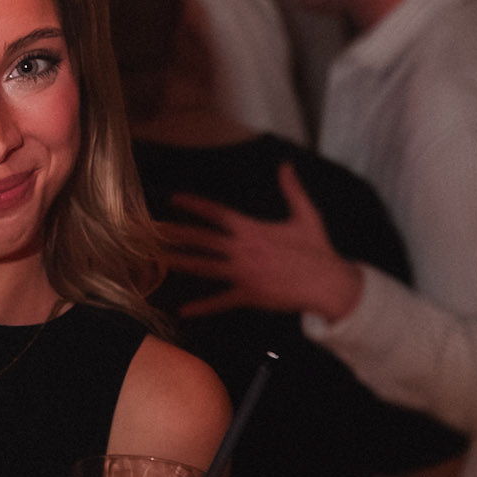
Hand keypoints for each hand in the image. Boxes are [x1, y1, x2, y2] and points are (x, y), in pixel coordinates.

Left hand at [160, 162, 362, 321]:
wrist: (327, 282)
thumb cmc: (317, 250)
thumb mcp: (306, 215)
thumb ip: (292, 189)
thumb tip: (286, 165)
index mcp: (252, 229)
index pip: (217, 213)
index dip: (195, 205)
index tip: (174, 199)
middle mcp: (242, 249)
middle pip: (201, 239)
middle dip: (175, 233)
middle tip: (149, 231)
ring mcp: (242, 273)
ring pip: (204, 266)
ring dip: (179, 262)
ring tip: (156, 260)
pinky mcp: (248, 294)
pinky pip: (221, 301)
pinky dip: (202, 307)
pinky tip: (183, 310)